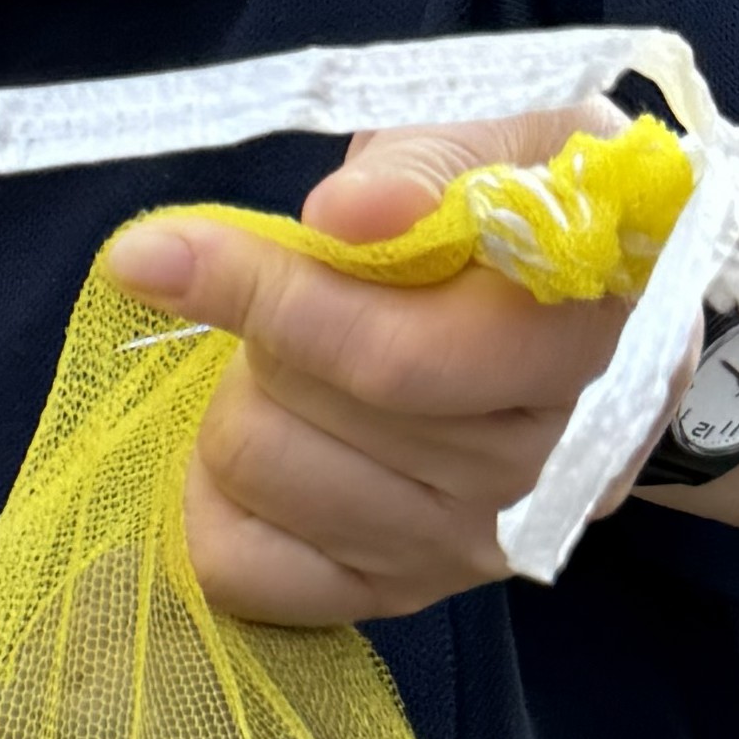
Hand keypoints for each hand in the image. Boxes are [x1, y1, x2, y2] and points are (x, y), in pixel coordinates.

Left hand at [114, 107, 638, 625]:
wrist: (580, 328)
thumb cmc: (531, 218)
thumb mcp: (510, 144)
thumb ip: (432, 166)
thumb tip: (346, 214)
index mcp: (584, 351)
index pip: (399, 356)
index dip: (269, 298)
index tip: (155, 252)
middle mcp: (537, 471)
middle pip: (306, 406)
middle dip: (266, 329)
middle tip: (307, 292)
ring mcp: (467, 546)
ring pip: (257, 472)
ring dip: (245, 399)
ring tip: (306, 366)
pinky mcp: (395, 595)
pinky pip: (240, 568)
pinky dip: (215, 498)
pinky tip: (271, 440)